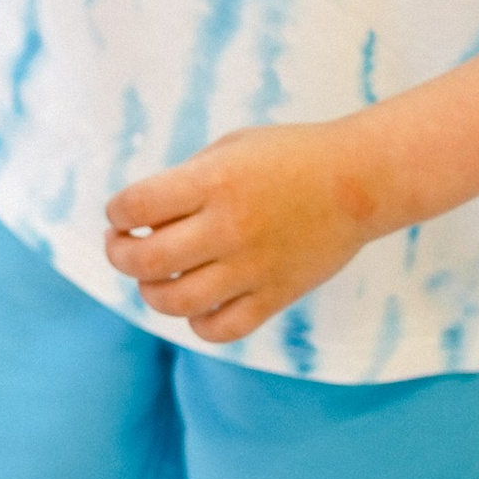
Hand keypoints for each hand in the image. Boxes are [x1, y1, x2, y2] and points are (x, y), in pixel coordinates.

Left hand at [103, 122, 386, 345]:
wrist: (362, 180)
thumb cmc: (289, 157)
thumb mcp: (229, 150)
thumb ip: (183, 182)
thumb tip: (139, 220)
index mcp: (214, 182)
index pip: (135, 206)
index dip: (116, 212)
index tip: (121, 213)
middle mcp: (230, 227)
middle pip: (146, 260)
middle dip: (120, 254)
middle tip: (123, 244)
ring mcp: (254, 267)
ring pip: (175, 302)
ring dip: (152, 291)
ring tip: (157, 276)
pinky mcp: (277, 296)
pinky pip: (220, 328)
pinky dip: (197, 322)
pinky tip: (199, 301)